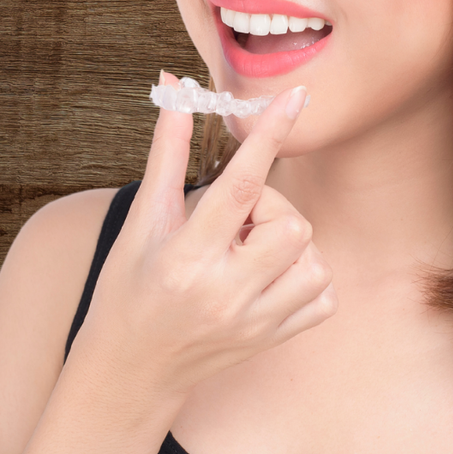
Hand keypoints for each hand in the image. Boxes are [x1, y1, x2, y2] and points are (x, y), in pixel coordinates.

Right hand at [71, 72, 335, 400]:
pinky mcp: (273, 340)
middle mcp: (225, 293)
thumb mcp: (141, 221)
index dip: (270, 136)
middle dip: (268, 209)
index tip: (295, 96)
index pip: (239, 187)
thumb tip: (175, 86)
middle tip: (231, 223)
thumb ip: (167, 153)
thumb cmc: (128, 287)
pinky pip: (323, 293)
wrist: (131, 367)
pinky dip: (305, 274)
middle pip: (290, 225)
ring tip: (246, 251)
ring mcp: (254, 322)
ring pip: (312, 259)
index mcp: (186, 258)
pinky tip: (269, 274)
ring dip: (288, 242)